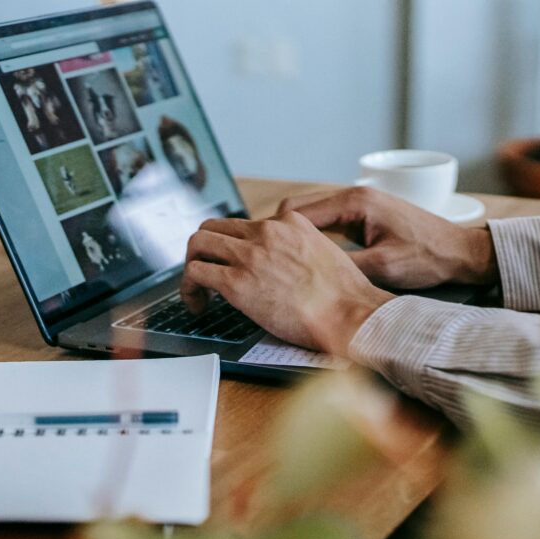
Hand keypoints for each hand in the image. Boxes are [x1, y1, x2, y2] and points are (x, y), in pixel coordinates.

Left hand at [181, 211, 394, 354]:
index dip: (234, 247)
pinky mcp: (237, 281)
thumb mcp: (325, 254)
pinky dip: (188, 288)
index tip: (233, 265)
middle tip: (206, 275)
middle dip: (204, 251)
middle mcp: (266, 231)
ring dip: (192, 266)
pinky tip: (198, 305)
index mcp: (289, 222)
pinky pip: (195, 273)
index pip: (245, 224)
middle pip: (214, 227)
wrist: (351, 314)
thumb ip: (299, 251)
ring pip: (198, 243)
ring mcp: (250, 254)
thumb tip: (281, 268)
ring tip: (198, 291)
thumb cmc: (346, 297)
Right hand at [278, 187, 497, 288]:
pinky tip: (306, 259)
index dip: (274, 235)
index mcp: (356, 202)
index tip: (261, 256)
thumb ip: (343, 266)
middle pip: (298, 210)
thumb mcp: (383, 268)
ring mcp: (358, 204)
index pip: (297, 212)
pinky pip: (326, 223)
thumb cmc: (428, 257)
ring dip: (294, 237)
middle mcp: (354, 196)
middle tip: (265, 261)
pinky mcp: (363, 215)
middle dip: (279, 235)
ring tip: (280, 262)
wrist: (460, 252)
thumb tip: (306, 274)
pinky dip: (311, 238)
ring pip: (310, 216)